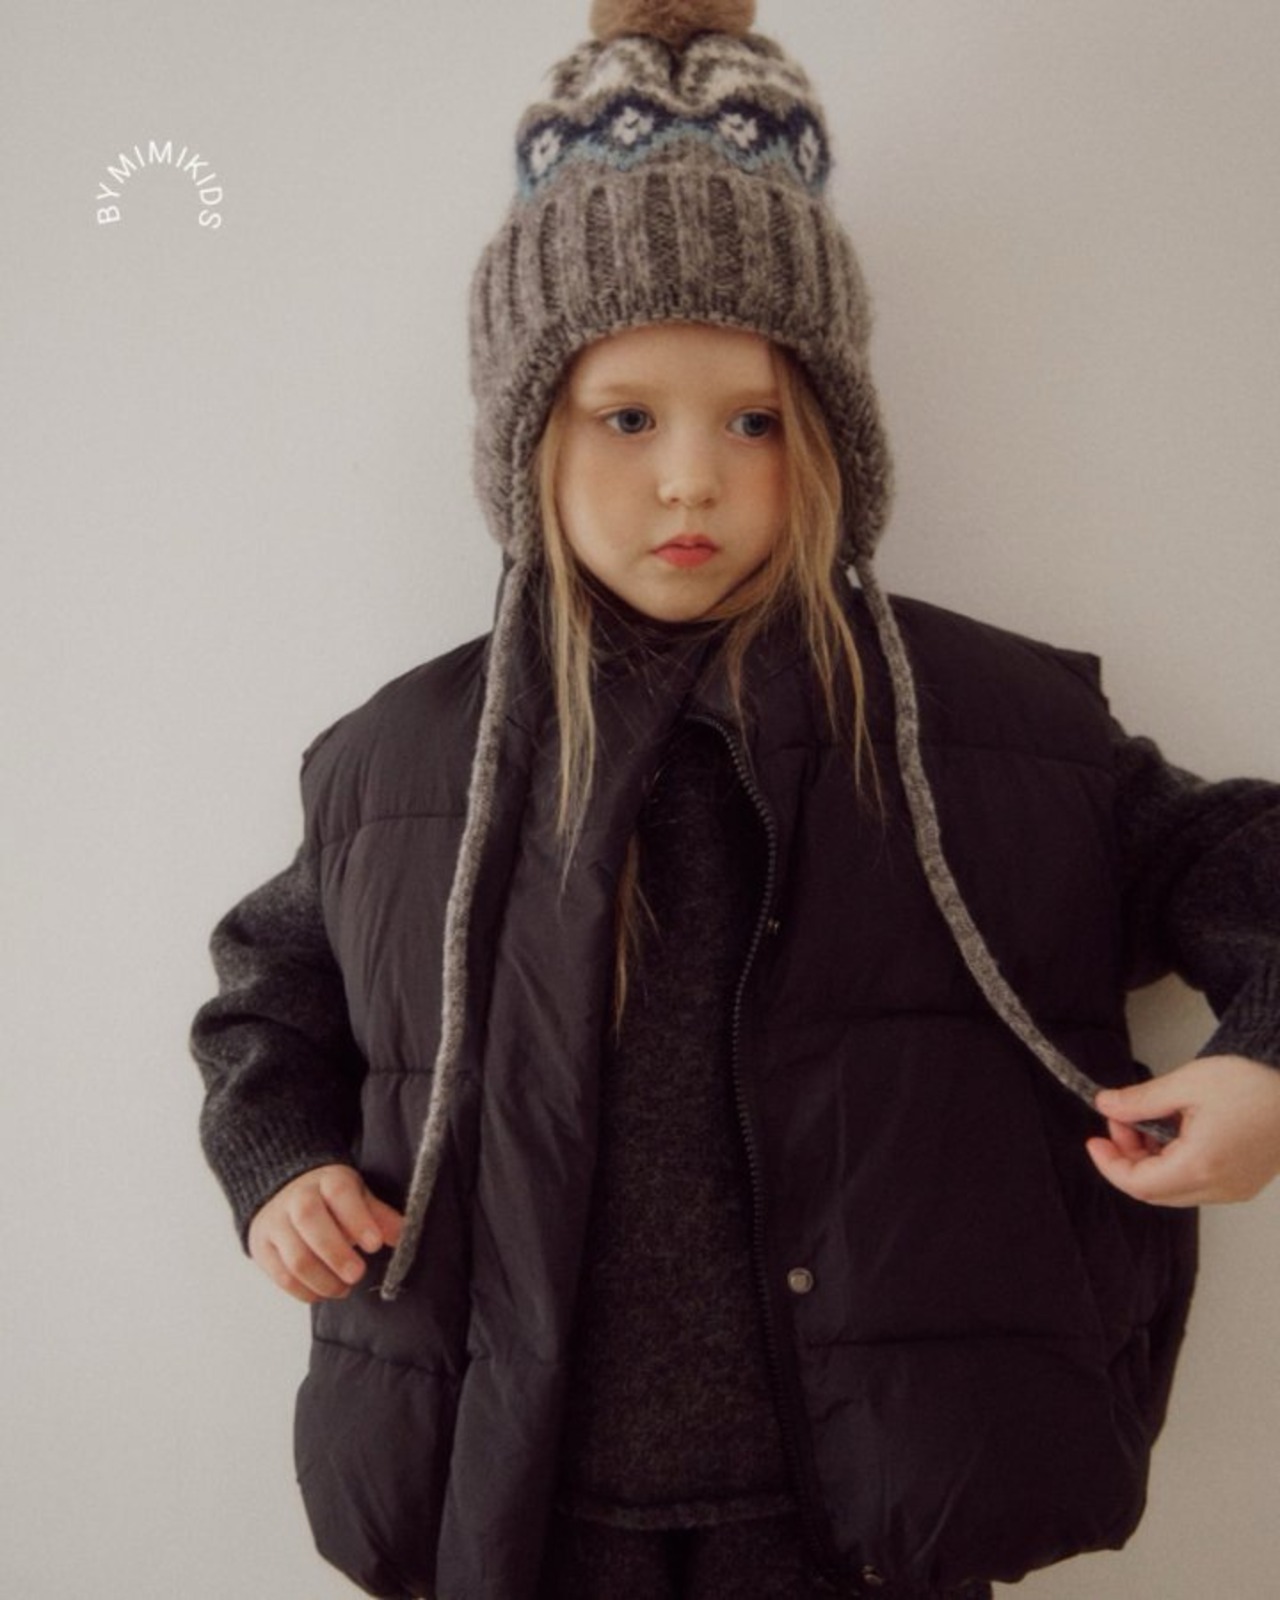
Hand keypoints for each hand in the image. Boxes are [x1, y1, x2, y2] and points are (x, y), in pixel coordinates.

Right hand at [248, 1164, 403, 1302]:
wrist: (285, 1193)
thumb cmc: (332, 1201)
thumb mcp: (359, 1198)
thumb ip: (380, 1216)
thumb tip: (402, 1235)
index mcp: (328, 1180)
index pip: (340, 1194)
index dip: (358, 1219)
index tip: (375, 1245)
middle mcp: (297, 1197)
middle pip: (311, 1223)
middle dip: (336, 1254)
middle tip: (358, 1274)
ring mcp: (275, 1222)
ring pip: (295, 1256)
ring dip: (323, 1280)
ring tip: (344, 1289)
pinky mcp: (262, 1247)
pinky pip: (281, 1276)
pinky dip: (304, 1291)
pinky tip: (322, 1293)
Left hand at [1086, 1055, 1279, 1205]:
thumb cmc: (1256, 1084)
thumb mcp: (1189, 1082)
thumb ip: (1141, 1100)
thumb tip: (1106, 1106)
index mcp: (1201, 1165)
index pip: (1138, 1184)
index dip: (1109, 1165)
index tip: (1094, 1140)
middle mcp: (1218, 1187)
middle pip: (1153, 1191)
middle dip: (1126, 1158)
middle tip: (1120, 1121)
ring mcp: (1233, 1190)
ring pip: (1173, 1190)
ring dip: (1149, 1160)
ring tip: (1145, 1120)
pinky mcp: (1243, 1184)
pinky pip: (1195, 1184)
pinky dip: (1173, 1164)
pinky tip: (1172, 1132)